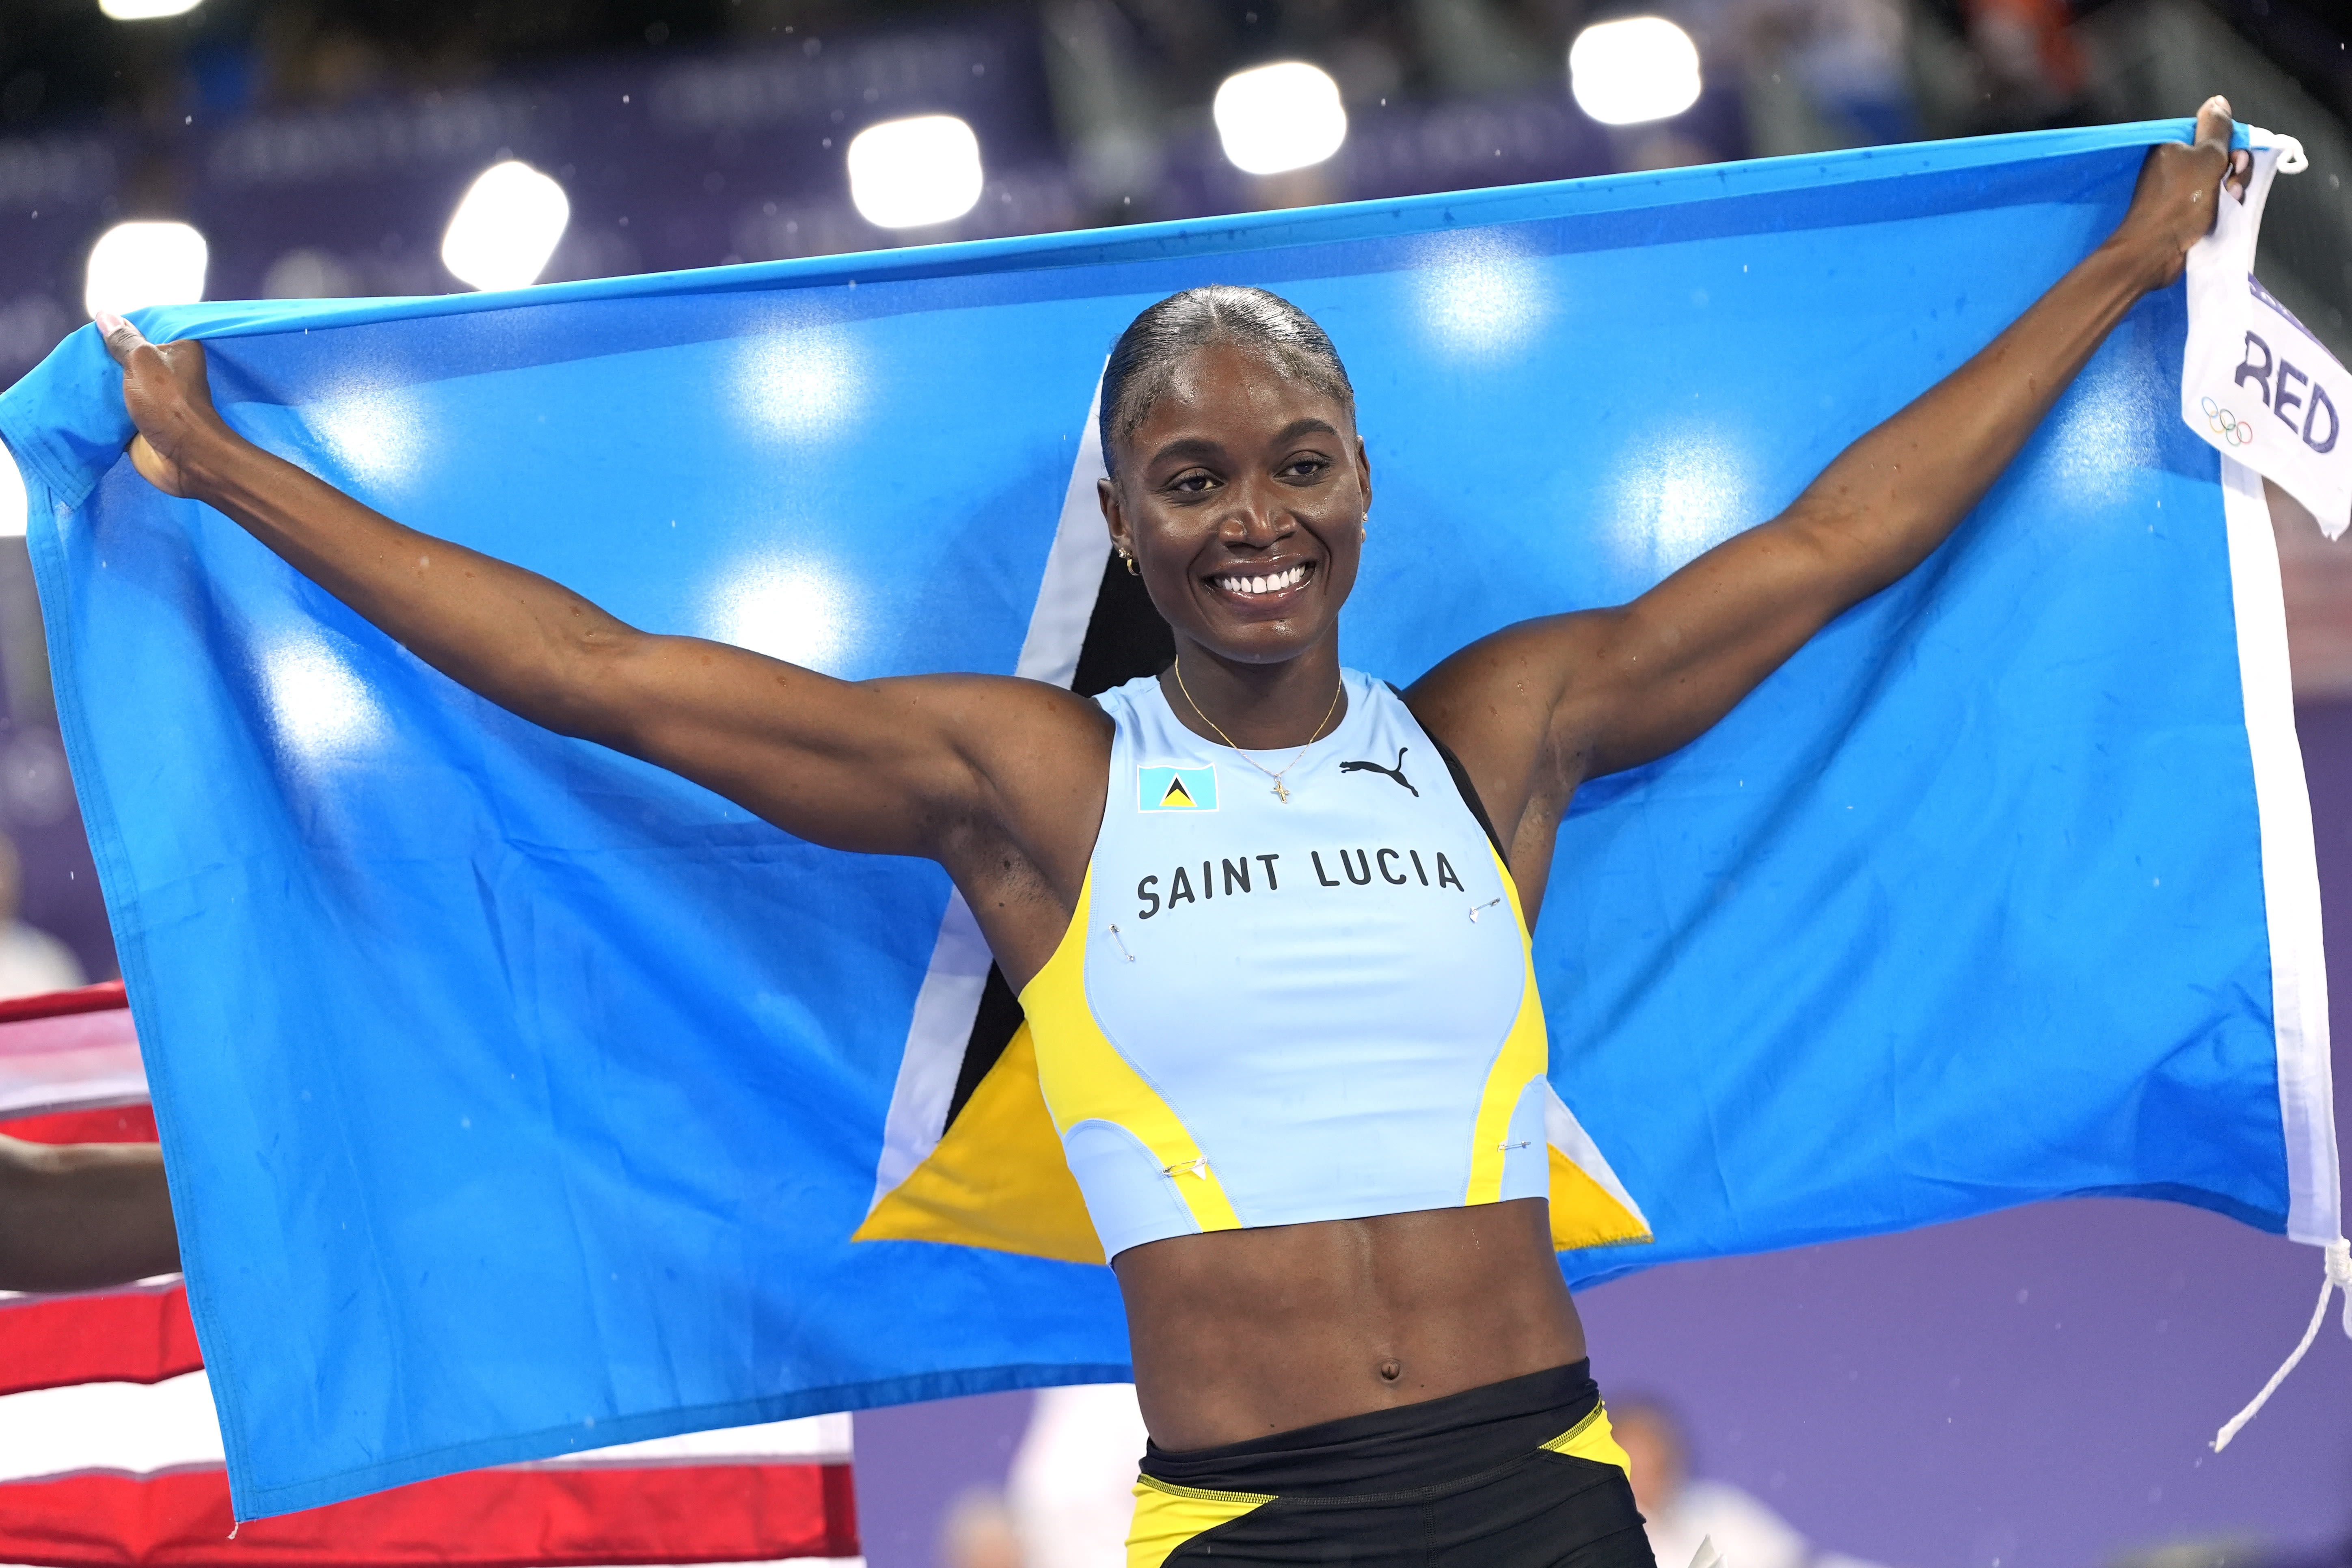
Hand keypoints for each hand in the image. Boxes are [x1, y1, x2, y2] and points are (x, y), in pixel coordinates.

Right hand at [94, 313, 221, 499]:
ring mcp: (154, 397)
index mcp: (178, 350)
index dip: (121, 328)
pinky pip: (116, 406)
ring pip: (119, 381)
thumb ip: (123, 340)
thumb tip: (105, 315)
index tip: (96, 326)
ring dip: (100, 380)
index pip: (146, 329)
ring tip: (73, 367)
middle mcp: (168, 371)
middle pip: (128, 356)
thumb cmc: (169, 404)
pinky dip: (101, 403)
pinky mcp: (142, 419)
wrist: (184, 457)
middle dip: (105, 355)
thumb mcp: (142, 361)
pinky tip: (78, 393)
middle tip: (76, 349)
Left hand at [2110, 96, 2252, 291]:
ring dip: (2231, 188)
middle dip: (2235, 169)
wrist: (2153, 251)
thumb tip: (2217, 101)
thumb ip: (2215, 129)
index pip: (2214, 134)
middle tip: (2231, 185)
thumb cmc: (2179, 204)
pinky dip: (2222, 203)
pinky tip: (2224, 211)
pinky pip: (2211, 198)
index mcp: (2173, 146)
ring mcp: (2178, 188)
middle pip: (2220, 155)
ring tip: (2229, 200)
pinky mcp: (2182, 208)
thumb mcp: (2206, 158)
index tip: (2235, 161)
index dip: (2232, 146)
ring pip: (2219, 178)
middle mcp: (2173, 164)